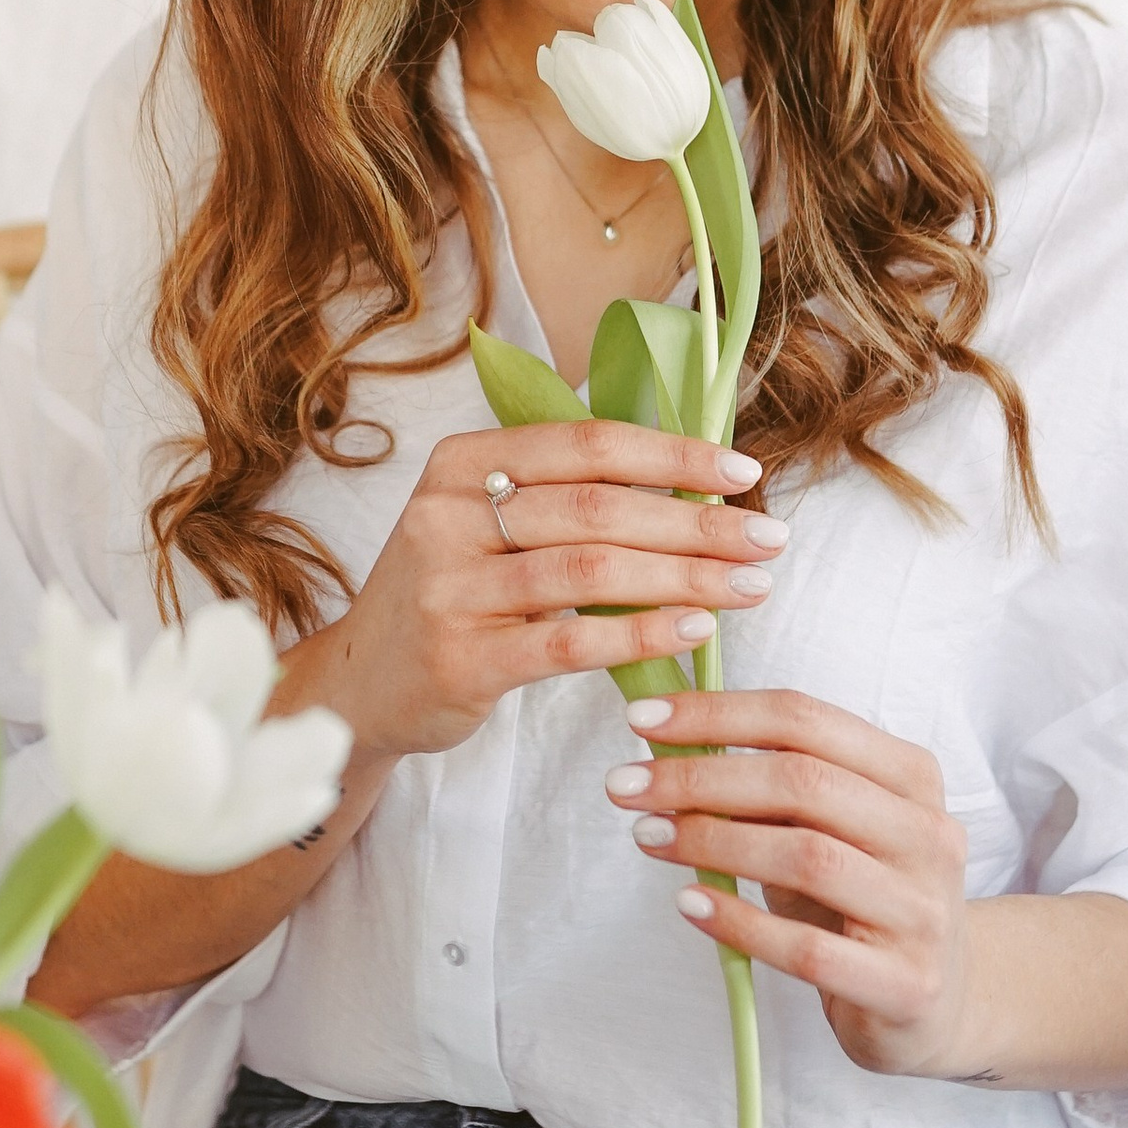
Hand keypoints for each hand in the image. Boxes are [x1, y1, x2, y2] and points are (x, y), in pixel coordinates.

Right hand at [291, 422, 785, 765]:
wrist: (360, 685)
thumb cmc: (451, 596)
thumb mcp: (484, 524)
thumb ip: (565, 497)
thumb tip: (694, 484)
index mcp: (460, 463)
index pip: (584, 443)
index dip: (672, 455)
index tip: (743, 472)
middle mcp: (446, 515)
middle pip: (596, 507)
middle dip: (696, 523)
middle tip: (768, 538)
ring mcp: (449, 588)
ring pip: (589, 571)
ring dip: (684, 578)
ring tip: (750, 586)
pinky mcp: (461, 659)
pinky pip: (569, 642)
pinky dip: (642, 634)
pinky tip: (696, 632)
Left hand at [605, 686, 977, 1077]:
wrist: (939, 1001)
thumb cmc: (861, 900)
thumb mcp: (827, 830)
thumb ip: (771, 789)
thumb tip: (668, 748)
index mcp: (912, 775)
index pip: (806, 721)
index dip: (719, 713)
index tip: (644, 721)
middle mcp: (929, 834)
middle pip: (805, 782)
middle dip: (702, 777)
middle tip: (628, 786)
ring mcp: (923, 911)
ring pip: (808, 856)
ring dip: (713, 841)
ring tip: (648, 837)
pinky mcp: (905, 984)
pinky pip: (807, 947)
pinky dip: (739, 922)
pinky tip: (689, 903)